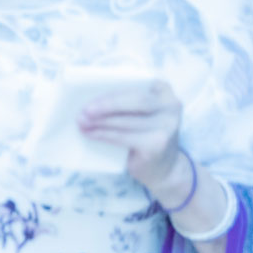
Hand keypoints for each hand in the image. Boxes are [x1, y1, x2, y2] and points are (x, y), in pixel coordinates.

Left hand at [78, 80, 186, 197]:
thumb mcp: (140, 113)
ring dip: (99, 122)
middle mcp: (171, 106)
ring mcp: (166, 126)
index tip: (87, 92)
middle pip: (134, 101)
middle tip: (83, 110)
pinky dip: (103, 135)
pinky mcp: (157, 144)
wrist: (164, 167)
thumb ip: (124, 103)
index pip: (136, 85)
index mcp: (164, 90)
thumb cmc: (145, 133)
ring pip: (125, 120)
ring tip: (81, 122)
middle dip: (105, 105)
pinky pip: (123, 137)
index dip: (112, 91)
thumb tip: (90, 100)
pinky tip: (90, 134)